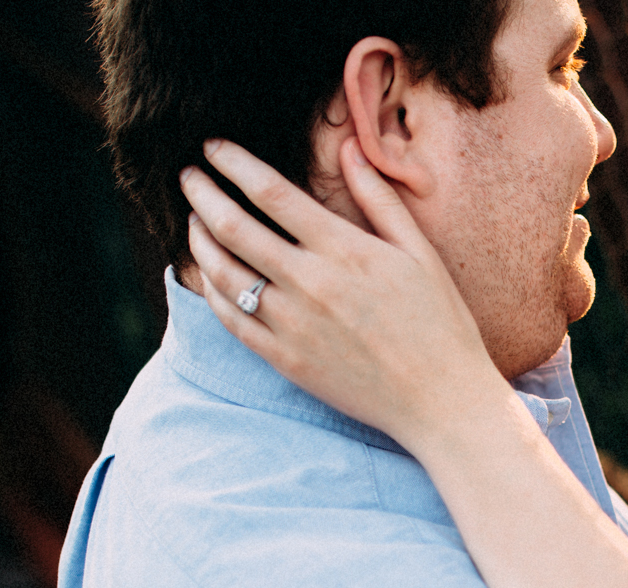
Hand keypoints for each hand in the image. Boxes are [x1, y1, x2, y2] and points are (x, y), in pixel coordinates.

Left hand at [179, 138, 510, 448]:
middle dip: (202, 193)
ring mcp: (293, 325)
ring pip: (223, 273)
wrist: (441, 401)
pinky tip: (210, 274)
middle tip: (186, 174)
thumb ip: (380, 199)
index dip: (233, 163)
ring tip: (193, 221)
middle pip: (234, 227)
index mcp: (343, 250)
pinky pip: (233, 319)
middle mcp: (310, 283)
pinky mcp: (286, 360)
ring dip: (199, 241)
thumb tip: (352, 148)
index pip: (271, 192)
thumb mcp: (420, 253)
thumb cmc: (441, 323)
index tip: (212, 145)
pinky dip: (213, 290)